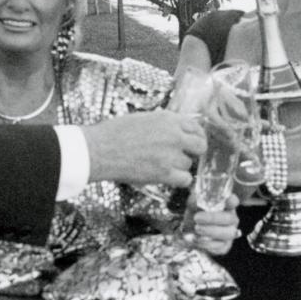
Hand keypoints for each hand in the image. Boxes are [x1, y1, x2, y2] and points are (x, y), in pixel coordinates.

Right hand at [81, 110, 204, 188]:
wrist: (100, 150)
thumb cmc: (114, 134)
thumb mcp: (142, 118)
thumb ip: (162, 124)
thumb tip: (175, 130)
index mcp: (168, 119)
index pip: (196, 127)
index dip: (195, 136)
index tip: (192, 142)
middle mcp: (174, 135)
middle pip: (200, 146)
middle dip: (193, 152)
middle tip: (183, 156)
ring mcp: (171, 155)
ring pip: (189, 164)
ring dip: (179, 167)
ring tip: (161, 165)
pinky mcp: (164, 173)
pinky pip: (185, 180)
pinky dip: (178, 180)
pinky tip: (167, 177)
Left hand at [187, 200, 239, 256]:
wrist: (192, 233)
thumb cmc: (196, 215)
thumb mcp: (193, 206)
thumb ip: (194, 201)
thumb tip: (194, 200)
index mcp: (226, 205)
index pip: (233, 201)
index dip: (232, 201)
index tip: (228, 200)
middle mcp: (231, 219)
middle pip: (229, 218)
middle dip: (212, 218)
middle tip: (197, 218)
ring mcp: (230, 233)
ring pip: (226, 234)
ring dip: (210, 231)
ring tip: (196, 228)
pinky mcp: (224, 246)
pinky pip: (219, 247)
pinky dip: (206, 243)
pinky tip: (195, 239)